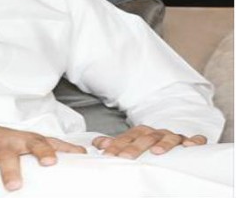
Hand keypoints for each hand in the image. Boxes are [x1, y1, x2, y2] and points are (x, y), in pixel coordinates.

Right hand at [0, 125, 85, 197]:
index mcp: (21, 140)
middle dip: (10, 170)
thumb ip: (56, 146)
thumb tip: (84, 155)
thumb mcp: (31, 140)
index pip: (37, 143)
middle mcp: (1, 141)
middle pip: (6, 155)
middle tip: (14, 185)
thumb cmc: (8, 140)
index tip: (51, 162)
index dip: (44, 151)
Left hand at [92, 125, 206, 158]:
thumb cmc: (147, 146)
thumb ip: (115, 143)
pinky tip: (190, 146)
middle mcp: (156, 133)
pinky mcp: (188, 142)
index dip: (116, 145)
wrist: (170, 140)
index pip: (126, 137)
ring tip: (156, 152)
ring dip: (163, 143)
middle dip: (134, 147)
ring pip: (168, 137)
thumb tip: (97, 143)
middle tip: (125, 157)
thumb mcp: (130, 143)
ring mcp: (172, 137)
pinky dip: (193, 141)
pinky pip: (194, 140)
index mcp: (140, 132)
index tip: (107, 155)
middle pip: (144, 138)